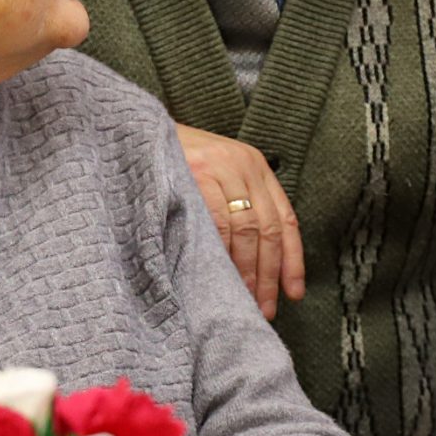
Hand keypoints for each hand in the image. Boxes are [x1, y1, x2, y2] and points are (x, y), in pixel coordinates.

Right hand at [174, 123, 303, 317]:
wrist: (140, 128)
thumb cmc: (177, 160)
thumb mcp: (217, 174)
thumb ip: (239, 204)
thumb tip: (256, 264)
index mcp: (256, 167)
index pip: (286, 219)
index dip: (292, 260)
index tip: (294, 293)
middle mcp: (245, 165)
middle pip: (268, 229)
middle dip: (268, 274)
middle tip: (264, 308)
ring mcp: (222, 167)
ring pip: (246, 229)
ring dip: (246, 269)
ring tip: (243, 298)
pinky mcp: (198, 172)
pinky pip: (217, 220)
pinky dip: (221, 250)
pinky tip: (220, 273)